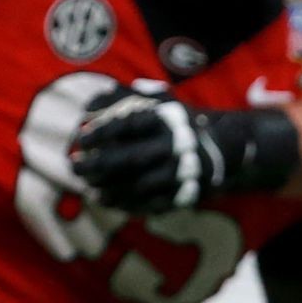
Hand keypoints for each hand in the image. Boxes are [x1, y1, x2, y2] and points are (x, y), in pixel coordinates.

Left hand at [66, 84, 300, 210]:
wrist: (227, 147)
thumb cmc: (179, 121)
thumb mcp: (159, 101)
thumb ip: (123, 98)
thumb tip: (88, 105)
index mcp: (167, 118)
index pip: (129, 124)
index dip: (102, 131)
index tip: (80, 138)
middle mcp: (177, 145)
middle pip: (130, 157)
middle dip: (98, 165)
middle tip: (74, 167)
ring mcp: (184, 172)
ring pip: (140, 185)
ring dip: (110, 189)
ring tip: (88, 190)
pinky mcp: (188, 194)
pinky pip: (153, 203)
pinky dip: (128, 204)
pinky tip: (107, 201)